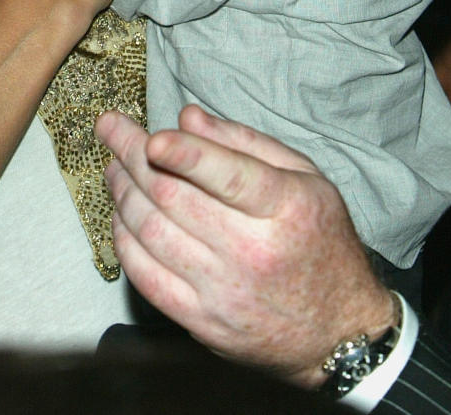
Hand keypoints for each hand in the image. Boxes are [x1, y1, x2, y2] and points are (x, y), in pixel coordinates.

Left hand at [96, 106, 397, 387]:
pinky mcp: (203, 323)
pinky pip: (146, 277)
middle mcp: (252, 251)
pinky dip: (124, 241)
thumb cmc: (321, 241)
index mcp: (284, 208)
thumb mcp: (305, 178)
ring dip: (122, 193)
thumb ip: (245, 142)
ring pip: (152, 232)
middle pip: (174, 197)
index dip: (185, 154)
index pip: (228, 176)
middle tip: (110, 128)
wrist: (340, 331)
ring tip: (113, 166)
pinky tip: (121, 215)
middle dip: (131, 155)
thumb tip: (187, 118)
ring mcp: (224, 291)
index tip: (153, 137)